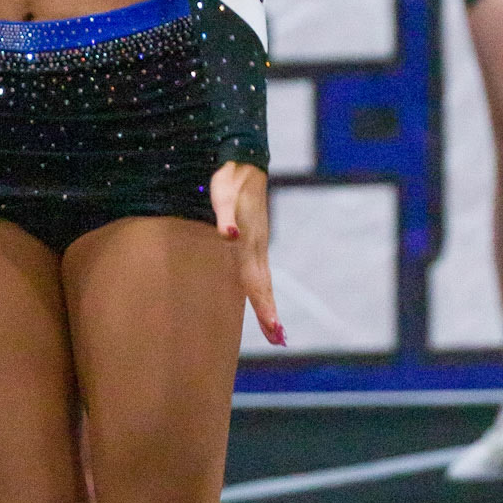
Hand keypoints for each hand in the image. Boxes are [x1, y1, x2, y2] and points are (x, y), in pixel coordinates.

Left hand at [210, 160, 282, 346]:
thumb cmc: (229, 180)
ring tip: (275, 330)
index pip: (257, 282)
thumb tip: (229, 235)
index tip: (275, 331)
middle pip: (264, 287)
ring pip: (262, 282)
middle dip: (270, 314)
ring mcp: (256, 244)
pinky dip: (260, 290)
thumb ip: (225, 216)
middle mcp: (256, 247)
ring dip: (268, 306)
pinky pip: (256, 272)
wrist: (242, 162)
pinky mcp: (252, 239)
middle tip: (280, 340)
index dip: (265, 307)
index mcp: (249, 243)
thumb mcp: (223, 196)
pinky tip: (260, 298)